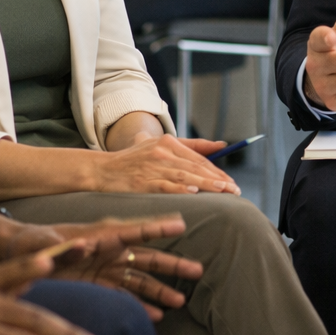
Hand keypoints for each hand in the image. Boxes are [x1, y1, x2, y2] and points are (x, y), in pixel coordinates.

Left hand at [36, 217, 204, 320]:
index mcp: (99, 235)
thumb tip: (85, 245)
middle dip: (172, 264)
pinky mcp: (96, 286)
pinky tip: (156, 317)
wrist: (15, 257)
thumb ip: (65, 248)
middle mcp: (108, 251)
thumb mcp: (44, 246)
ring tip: (181, 302)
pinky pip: (124, 296)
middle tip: (198, 271)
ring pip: (140, 280)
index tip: (182, 224)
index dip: (158, 227)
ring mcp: (104, 270)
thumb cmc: (30, 246)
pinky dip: (139, 306)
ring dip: (160, 290)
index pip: (134, 231)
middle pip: (146, 257)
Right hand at [95, 133, 240, 194]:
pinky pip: (166, 185)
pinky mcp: (143, 181)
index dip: (217, 170)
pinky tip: (194, 193)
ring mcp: (152, 166)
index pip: (198, 157)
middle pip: (195, 166)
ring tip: (223, 192)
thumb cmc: (131, 161)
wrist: (101, 170)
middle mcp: (161, 151)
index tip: (231, 181)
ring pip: (185, 176)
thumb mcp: (157, 145)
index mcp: (167, 141)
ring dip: (206, 185)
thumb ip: (189, 145)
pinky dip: (181, 189)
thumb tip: (220, 144)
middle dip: (218, 179)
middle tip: (234, 190)